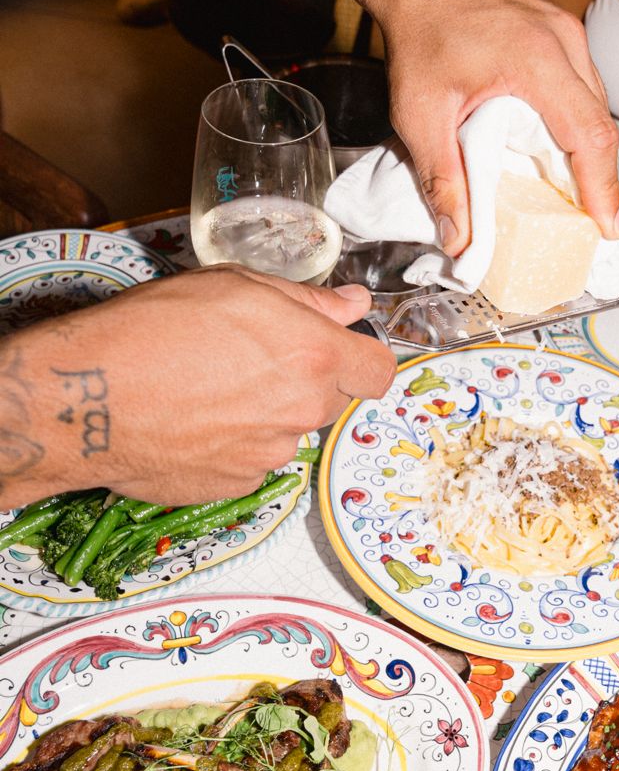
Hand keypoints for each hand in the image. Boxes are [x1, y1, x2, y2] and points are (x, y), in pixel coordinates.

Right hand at [14, 266, 395, 505]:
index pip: (379, 371)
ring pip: (288, 431)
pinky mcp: (239, 486)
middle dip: (303, 381)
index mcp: (313, 356)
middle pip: (329, 400)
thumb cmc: (150, 331)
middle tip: (247, 360)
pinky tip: (192, 421)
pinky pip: (252, 461)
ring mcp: (271, 454)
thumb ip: (306, 300)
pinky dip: (232, 445)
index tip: (341, 352)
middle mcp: (302, 410)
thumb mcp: (233, 285)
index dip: (362, 359)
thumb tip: (352, 305)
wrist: (88, 399)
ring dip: (263, 413)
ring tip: (206, 390)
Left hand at [372, 0, 618, 253]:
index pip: (590, 135)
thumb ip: (441, 179)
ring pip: (594, 106)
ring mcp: (566, 32)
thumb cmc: (418, 29)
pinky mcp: (558, 31)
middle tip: (595, 226)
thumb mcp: (419, 114)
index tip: (609, 228)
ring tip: (581, 200)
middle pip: (601, 124)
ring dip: (590, 154)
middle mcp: (564, 41)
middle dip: (602, 180)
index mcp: (538, 60)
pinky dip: (577, 126)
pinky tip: (561, 153)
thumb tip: (458, 240)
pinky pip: (581, 87)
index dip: (604, 189)